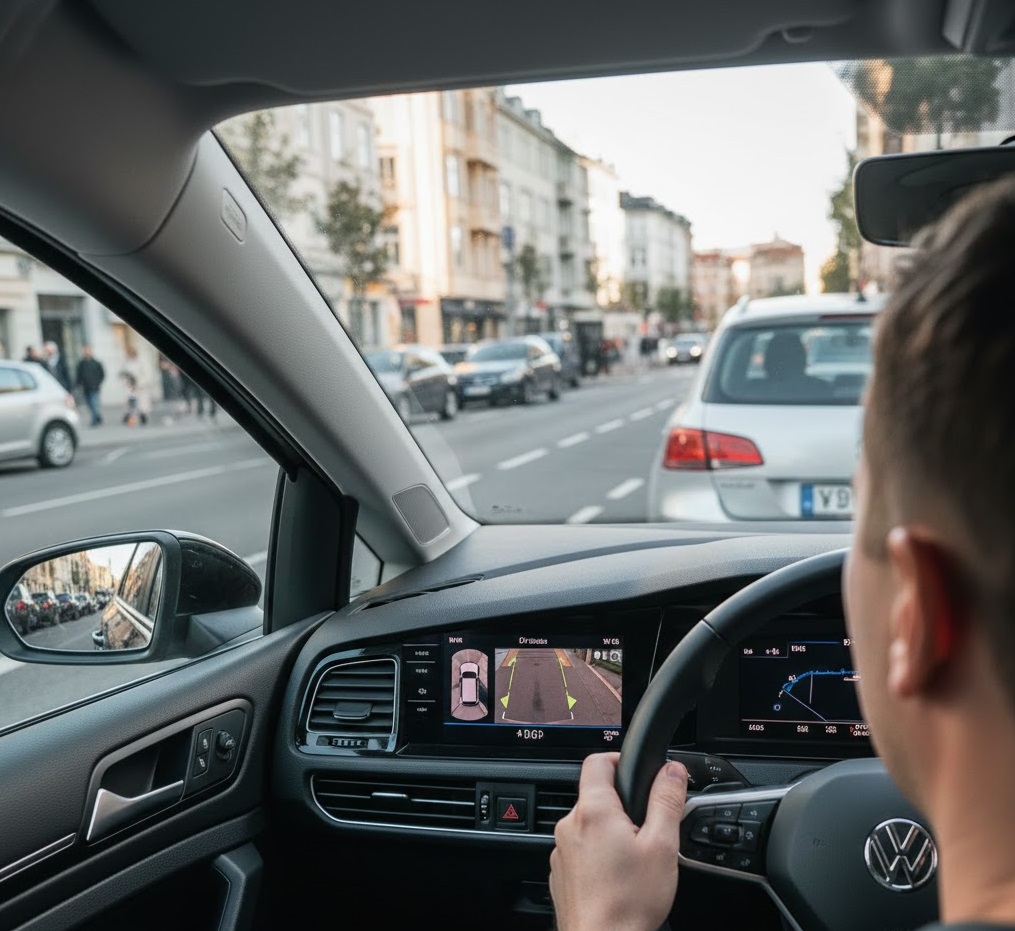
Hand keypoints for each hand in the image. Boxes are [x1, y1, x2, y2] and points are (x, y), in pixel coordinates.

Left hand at [549, 753, 686, 930]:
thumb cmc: (630, 902)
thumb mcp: (662, 846)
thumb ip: (667, 801)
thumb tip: (672, 770)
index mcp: (593, 810)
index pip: (597, 761)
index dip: (619, 759)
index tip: (637, 772)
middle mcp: (569, 825)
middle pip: (594, 794)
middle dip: (621, 804)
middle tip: (647, 827)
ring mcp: (561, 850)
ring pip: (588, 825)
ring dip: (609, 831)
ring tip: (635, 857)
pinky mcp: (560, 873)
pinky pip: (580, 850)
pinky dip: (597, 854)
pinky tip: (618, 876)